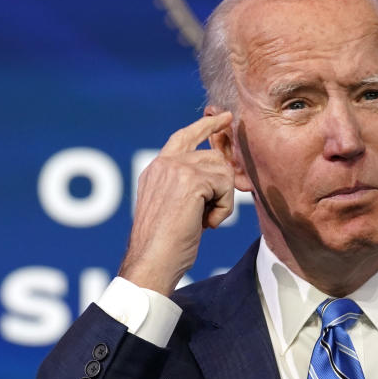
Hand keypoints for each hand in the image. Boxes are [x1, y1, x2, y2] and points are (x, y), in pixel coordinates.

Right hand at [118, 112, 234, 294]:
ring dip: (222, 200)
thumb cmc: (164, 245)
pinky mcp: (190, 180)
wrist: (152, 260)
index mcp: (155, 170)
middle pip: (212, 157)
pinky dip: (223, 209)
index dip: (205, 127)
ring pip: (221, 171)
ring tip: (206, 221)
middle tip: (216, 210)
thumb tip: (221, 176)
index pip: (183, 138)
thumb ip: (189, 187)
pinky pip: (225, 185)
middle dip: (222, 184)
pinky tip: (208, 224)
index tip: (224, 117)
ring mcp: (176, 168)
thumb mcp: (174, 208)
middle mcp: (164, 163)